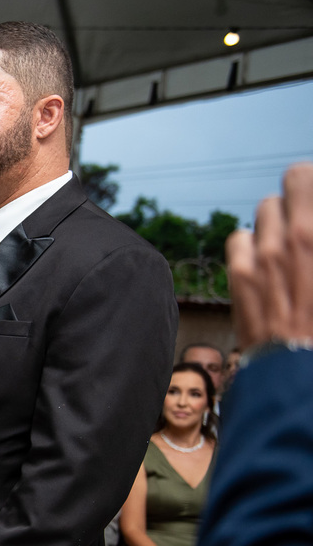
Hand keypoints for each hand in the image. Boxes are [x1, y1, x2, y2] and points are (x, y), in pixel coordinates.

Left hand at [228, 162, 312, 347]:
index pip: (306, 176)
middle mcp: (299, 237)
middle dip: (302, 195)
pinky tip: (263, 263)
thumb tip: (307, 229)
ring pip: (266, 207)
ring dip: (278, 219)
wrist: (301, 369)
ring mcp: (267, 253)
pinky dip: (251, 245)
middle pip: (293, 180)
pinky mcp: (241, 273)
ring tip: (290, 246)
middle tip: (308, 219)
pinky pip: (240, 237)